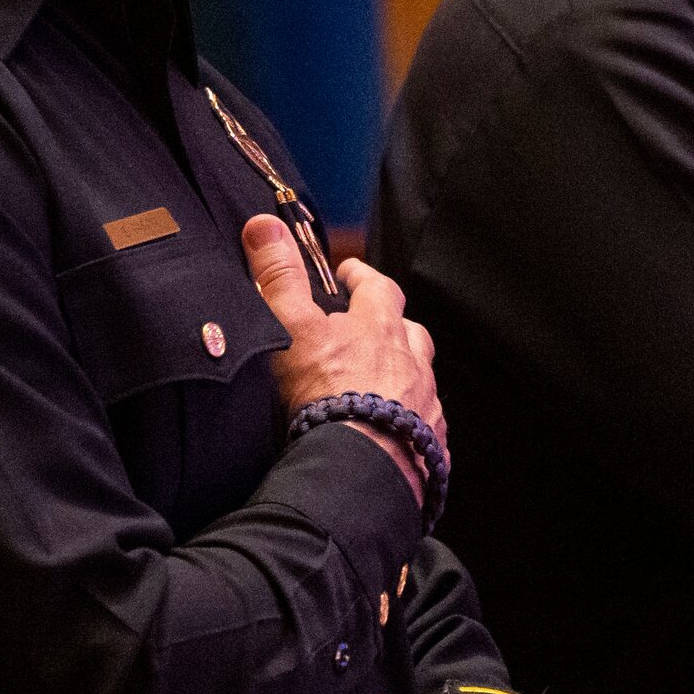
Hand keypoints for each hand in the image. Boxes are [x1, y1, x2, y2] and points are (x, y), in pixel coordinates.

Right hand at [242, 215, 442, 496]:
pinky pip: (425, 428)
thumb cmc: (325, 396)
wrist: (359, 468)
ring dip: (404, 376)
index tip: (349, 273)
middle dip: (392, 327)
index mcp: (380, 328)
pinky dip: (410, 424)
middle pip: (410, 332)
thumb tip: (264, 225)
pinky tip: (393, 434)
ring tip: (382, 384)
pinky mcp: (429, 448)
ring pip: (421, 380)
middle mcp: (412, 363)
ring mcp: (425, 406)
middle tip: (371, 329)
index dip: (362, 277)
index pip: (377, 287)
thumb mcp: (291, 328)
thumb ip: (279, 277)